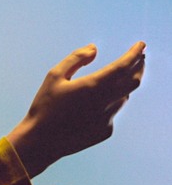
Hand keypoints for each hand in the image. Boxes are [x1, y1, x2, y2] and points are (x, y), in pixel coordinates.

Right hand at [8, 42, 145, 175]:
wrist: (42, 140)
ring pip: (123, 97)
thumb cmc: (45, 105)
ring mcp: (107, 119)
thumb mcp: (54, 76)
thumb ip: (76, 58)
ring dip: (124, 84)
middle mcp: (105, 103)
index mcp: (92, 87)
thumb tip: (94, 49)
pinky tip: (97, 101)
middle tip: (139, 57)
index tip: (141, 45)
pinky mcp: (105, 131)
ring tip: (119, 76)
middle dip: (138, 67)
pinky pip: (113, 111)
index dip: (134, 54)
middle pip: (132, 82)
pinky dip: (111, 101)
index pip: (122, 67)